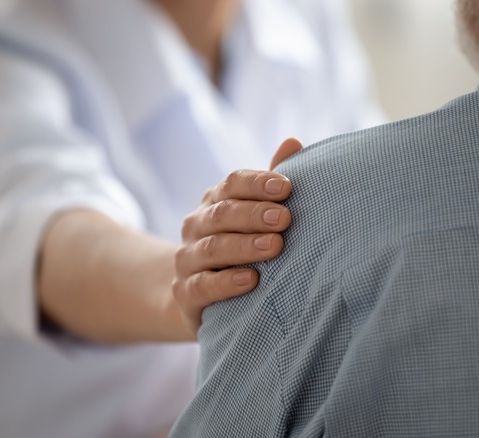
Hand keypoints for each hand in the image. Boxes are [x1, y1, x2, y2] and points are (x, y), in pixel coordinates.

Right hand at [173, 138, 302, 333]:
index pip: (233, 183)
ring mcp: (188, 259)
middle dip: (255, 214)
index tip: (286, 187)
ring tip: (274, 246)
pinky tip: (250, 281)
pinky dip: (225, 283)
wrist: (201, 295)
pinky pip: (202, 286)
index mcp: (216, 201)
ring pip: (212, 248)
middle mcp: (197, 225)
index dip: (257, 183)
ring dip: (244, 246)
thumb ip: (271, 183)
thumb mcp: (255, 214)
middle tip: (284, 218)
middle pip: (223, 214)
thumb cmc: (240, 246)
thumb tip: (293, 142)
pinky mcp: (185, 293)